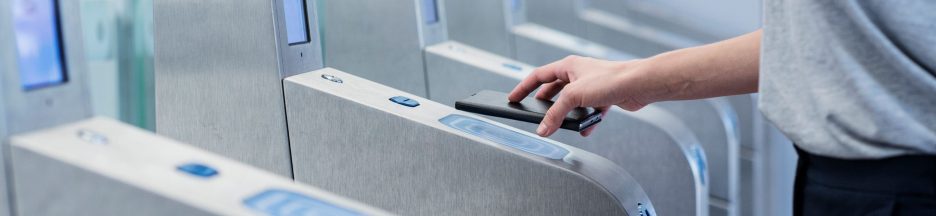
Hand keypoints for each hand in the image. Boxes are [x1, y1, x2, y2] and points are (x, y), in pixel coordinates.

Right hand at [508, 56, 670, 136]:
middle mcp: (579, 74)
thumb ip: (555, 114)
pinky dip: (586, 121)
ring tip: (561, 125)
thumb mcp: (574, 96)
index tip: (513, 97)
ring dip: (568, 115)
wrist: (639, 85)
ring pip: (573, 103)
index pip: (538, 75)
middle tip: (536, 114)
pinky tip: (585, 129)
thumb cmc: (610, 79)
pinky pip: (589, 111)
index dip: (524, 87)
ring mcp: (592, 86)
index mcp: (568, 66)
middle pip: (555, 90)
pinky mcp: (604, 97)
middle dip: (546, 104)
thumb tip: (543, 129)